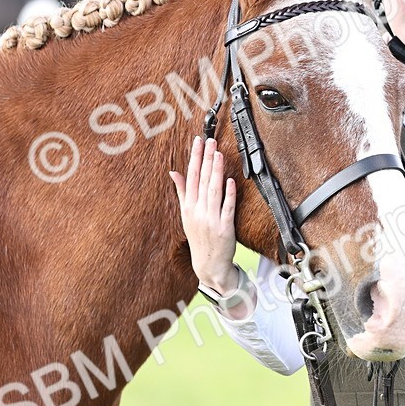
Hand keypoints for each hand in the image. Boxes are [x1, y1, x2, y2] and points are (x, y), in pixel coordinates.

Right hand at [169, 136, 238, 293]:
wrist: (208, 264)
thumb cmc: (198, 237)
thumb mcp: (186, 214)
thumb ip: (182, 191)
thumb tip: (173, 172)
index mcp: (188, 206)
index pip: (191, 176)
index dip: (195, 157)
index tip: (198, 141)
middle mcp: (198, 211)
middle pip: (202, 180)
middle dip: (206, 158)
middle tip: (210, 140)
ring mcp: (211, 219)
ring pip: (213, 191)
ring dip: (216, 171)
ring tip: (219, 154)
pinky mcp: (224, 228)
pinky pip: (227, 208)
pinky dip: (229, 195)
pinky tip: (230, 181)